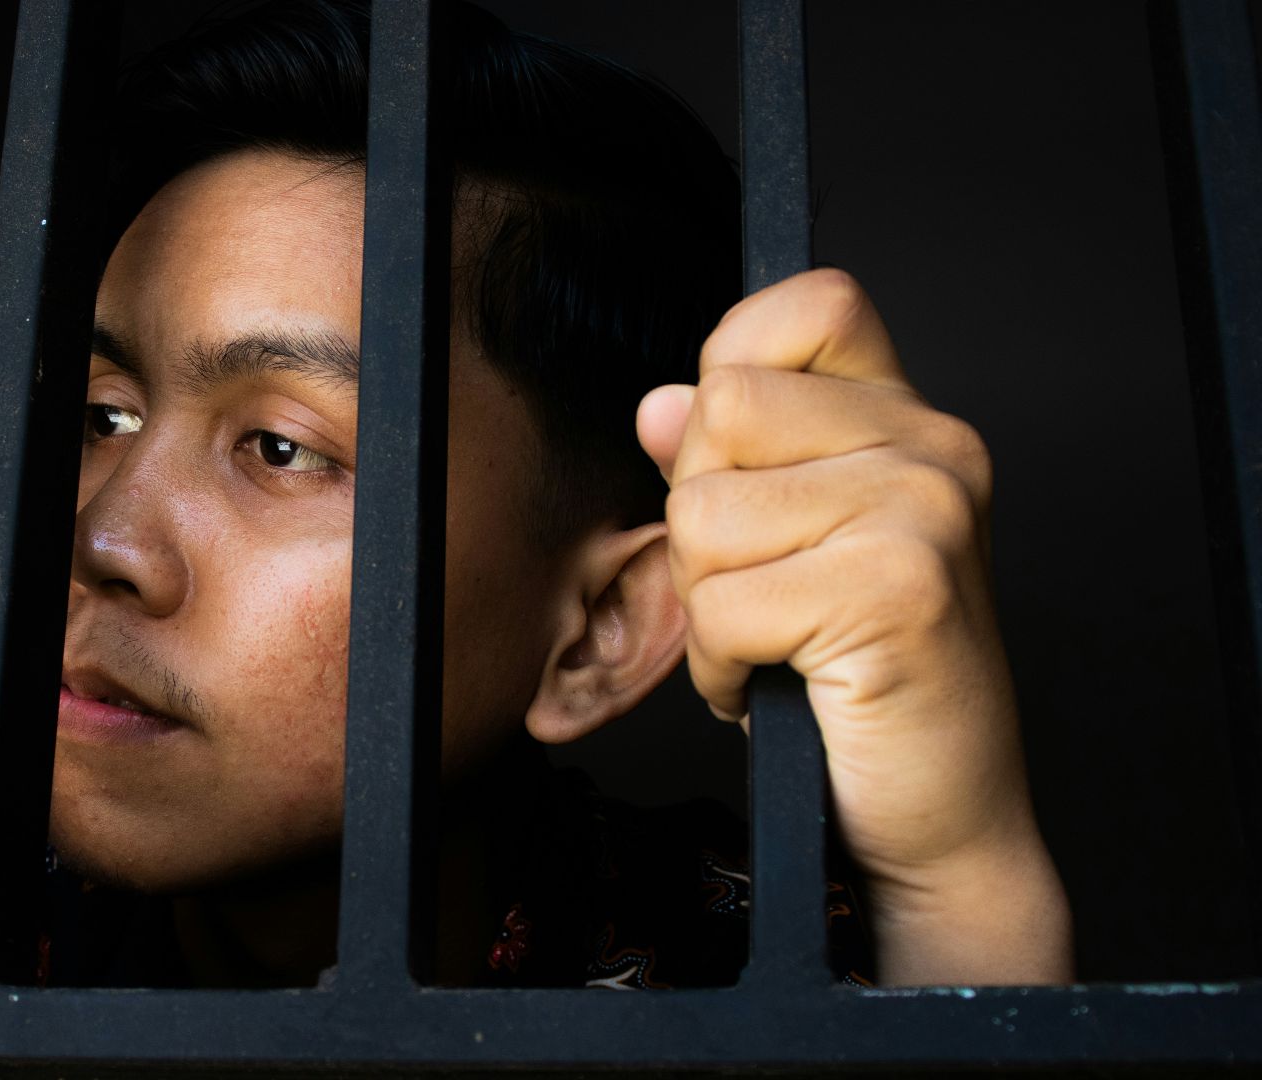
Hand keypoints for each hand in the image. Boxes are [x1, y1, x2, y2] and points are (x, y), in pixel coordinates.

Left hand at [635, 269, 1070, 983]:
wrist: (940, 811)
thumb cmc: (862, 681)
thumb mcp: (791, 548)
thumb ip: (732, 462)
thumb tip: (659, 403)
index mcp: (910, 422)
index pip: (809, 306)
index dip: (736, 372)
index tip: (747, 466)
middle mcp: (932, 448)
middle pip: (721, 411)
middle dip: (703, 519)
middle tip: (763, 590)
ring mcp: (922, 512)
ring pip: (704, 515)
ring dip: (710, 605)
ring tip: (777, 643)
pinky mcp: (897, 590)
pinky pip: (725, 606)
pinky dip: (724, 668)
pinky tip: (781, 684)